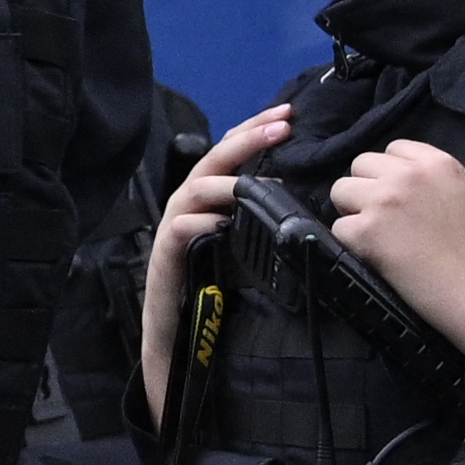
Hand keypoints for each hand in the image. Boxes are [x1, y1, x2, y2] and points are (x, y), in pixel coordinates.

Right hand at [141, 103, 293, 413]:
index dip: (256, 134)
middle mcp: (190, 209)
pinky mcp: (164, 262)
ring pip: (193, 191)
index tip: (288, 118)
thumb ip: (262, 224)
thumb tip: (301, 200)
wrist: (179, 346)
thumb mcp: (247, 252)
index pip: (232, 157)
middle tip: (280, 128)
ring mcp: (174, 233)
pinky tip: (216, 220)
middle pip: (213, 163)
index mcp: (212, 203)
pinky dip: (195, 223)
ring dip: (223, 182)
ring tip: (251, 180)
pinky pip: (177, 234)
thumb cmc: (215, 296)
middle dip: (245, 141)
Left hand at [326, 137, 464, 341]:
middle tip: (380, 216)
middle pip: (360, 165)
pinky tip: (370, 256)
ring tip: (371, 235)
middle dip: (366, 188)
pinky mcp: (365, 230)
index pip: (394, 148)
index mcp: (439, 163)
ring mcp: (383, 200)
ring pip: (340, 190)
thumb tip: (449, 201)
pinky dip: (349, 243)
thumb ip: (455, 192)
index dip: (390, 172)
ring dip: (351, 212)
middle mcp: (407, 174)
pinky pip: (338, 228)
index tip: (397, 193)